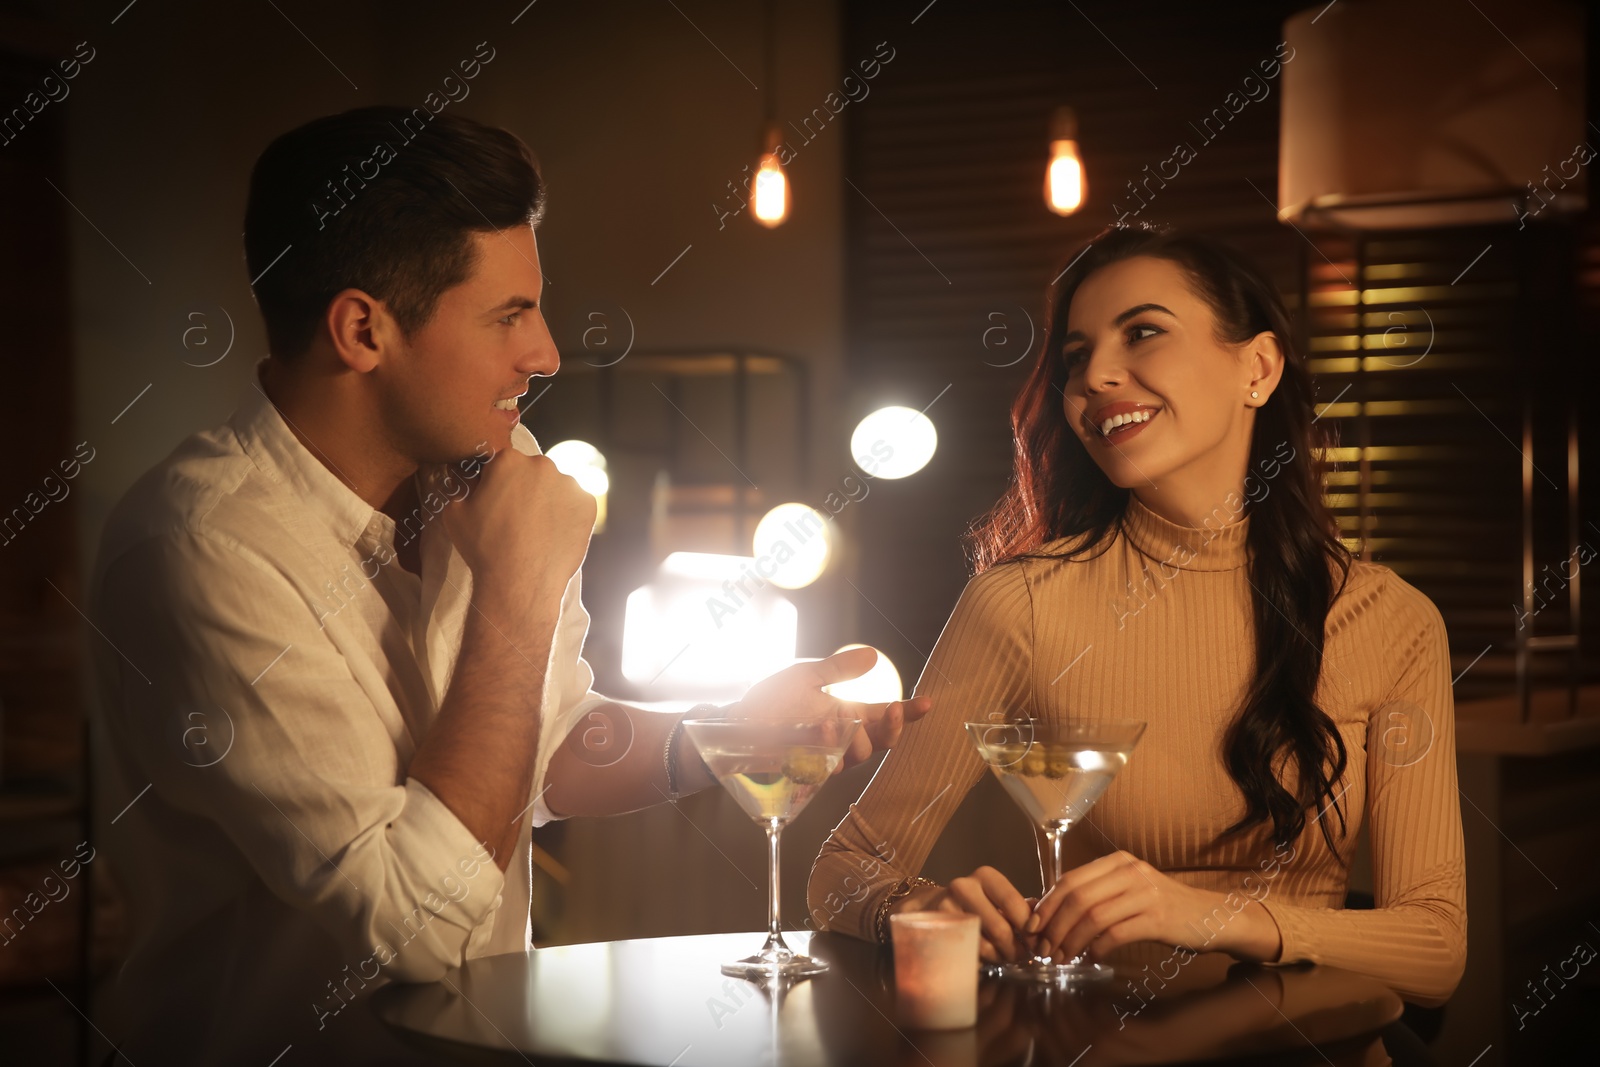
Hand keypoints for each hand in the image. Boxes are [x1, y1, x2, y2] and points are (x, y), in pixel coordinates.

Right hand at [431, 449, 594, 617]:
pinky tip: (554, 535)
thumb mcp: (455, 512)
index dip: (498, 484)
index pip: (502, 464)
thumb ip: (465, 488)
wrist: (520, 581)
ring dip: (548, 501)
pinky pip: (575, 505)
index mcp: (508, 460)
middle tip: (518, 519)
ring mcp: (569, 484)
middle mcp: (542, 465)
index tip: (497, 503)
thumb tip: (475, 484)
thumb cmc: (484, 547)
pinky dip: (567, 516)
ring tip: (537, 530)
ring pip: (556, 488)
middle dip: (526, 489)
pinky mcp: (588, 505)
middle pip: (532, 473)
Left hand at [732, 646, 930, 767]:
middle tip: (895, 710)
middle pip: (881, 741)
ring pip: (860, 755)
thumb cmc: (771, 702)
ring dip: (855, 738)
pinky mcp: (812, 771)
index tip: (928, 704)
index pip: (883, 716)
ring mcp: (828, 756)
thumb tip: (874, 656)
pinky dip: (829, 748)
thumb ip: (839, 670)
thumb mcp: (806, 677)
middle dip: (892, 728)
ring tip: (834, 722)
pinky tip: (821, 732)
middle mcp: (842, 737)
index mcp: (845, 713)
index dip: (908, 713)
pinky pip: (831, 765)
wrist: (737, 726)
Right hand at [899, 866, 1033, 963]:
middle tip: (1025, 956)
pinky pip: (970, 953)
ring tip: (1008, 957)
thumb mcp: (997, 897)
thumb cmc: (974, 903)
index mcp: (985, 876)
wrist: (932, 906)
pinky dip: (985, 960)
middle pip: (1002, 929)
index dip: (1031, 928)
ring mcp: (948, 908)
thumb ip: (1021, 906)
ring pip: (987, 945)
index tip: (1037, 941)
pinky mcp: (939, 929)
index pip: (1016, 904)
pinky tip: (990, 957)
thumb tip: (1045, 919)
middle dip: (1018, 949)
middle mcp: (964, 887)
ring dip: (1002, 957)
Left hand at [1029, 850, 1282, 963]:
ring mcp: (1145, 893)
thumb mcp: (1129, 891)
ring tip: (1062, 958)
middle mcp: (1129, 871)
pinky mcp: (1157, 918)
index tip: (1033, 928)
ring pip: (1093, 917)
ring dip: (1071, 941)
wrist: (1213, 916)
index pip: (1070, 880)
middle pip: (1077, 897)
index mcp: (1117, 861)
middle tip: (1043, 949)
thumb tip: (1049, 914)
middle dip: (1054, 926)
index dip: (1047, 905)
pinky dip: (1097, 948)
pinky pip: (1116, 933)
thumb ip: (1095, 896)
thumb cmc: (1164, 907)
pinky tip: (1091, 957)